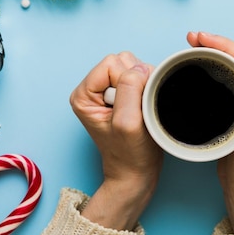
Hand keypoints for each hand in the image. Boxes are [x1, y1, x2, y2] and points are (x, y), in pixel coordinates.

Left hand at [69, 52, 162, 230]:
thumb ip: (130, 90)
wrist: (136, 173)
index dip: (129, 81)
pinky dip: (149, 88)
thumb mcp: (128, 122)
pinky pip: (142, 76)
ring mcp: (109, 91)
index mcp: (84, 94)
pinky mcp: (124, 94)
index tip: (132, 106)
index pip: (112, 64)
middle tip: (138, 109)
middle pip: (123, 61)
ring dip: (145, 85)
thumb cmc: (130, 154)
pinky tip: (145, 107)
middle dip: (138, 81)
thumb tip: (139, 68)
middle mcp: (94, 89)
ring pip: (134, 66)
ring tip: (142, 110)